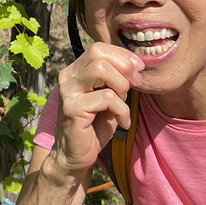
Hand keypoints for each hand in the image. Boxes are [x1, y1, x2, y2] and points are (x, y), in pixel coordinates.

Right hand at [50, 42, 143, 176]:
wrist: (76, 156)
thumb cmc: (94, 127)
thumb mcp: (108, 97)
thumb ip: (116, 79)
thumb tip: (135, 64)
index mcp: (75, 71)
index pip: (98, 48)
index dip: (122, 55)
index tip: (138, 70)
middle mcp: (67, 77)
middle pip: (98, 53)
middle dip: (123, 67)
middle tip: (135, 85)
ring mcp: (68, 92)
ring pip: (101, 70)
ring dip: (121, 86)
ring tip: (124, 103)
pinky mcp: (72, 108)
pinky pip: (106, 97)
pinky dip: (122, 109)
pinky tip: (123, 122)